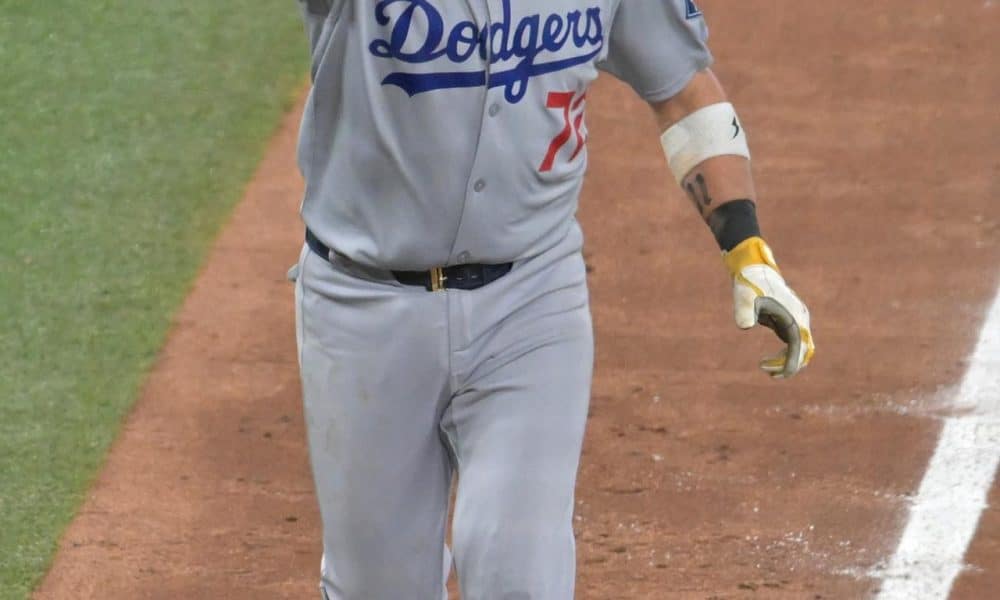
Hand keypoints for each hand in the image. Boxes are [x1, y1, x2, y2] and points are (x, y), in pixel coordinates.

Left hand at [723, 237, 814, 378]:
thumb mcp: (744, 297)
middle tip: (768, 374)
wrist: (753, 269)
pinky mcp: (789, 321)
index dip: (789, 364)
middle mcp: (800, 319)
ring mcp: (796, 320)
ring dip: (787, 362)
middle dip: (789, 366)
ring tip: (764, 368)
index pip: (799, 347)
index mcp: (794, 316)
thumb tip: (744, 327)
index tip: (774, 374)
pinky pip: (793, 344)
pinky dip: (784, 355)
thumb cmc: (749, 284)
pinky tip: (766, 361)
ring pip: (800, 349)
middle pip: (805, 352)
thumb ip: (744, 310)